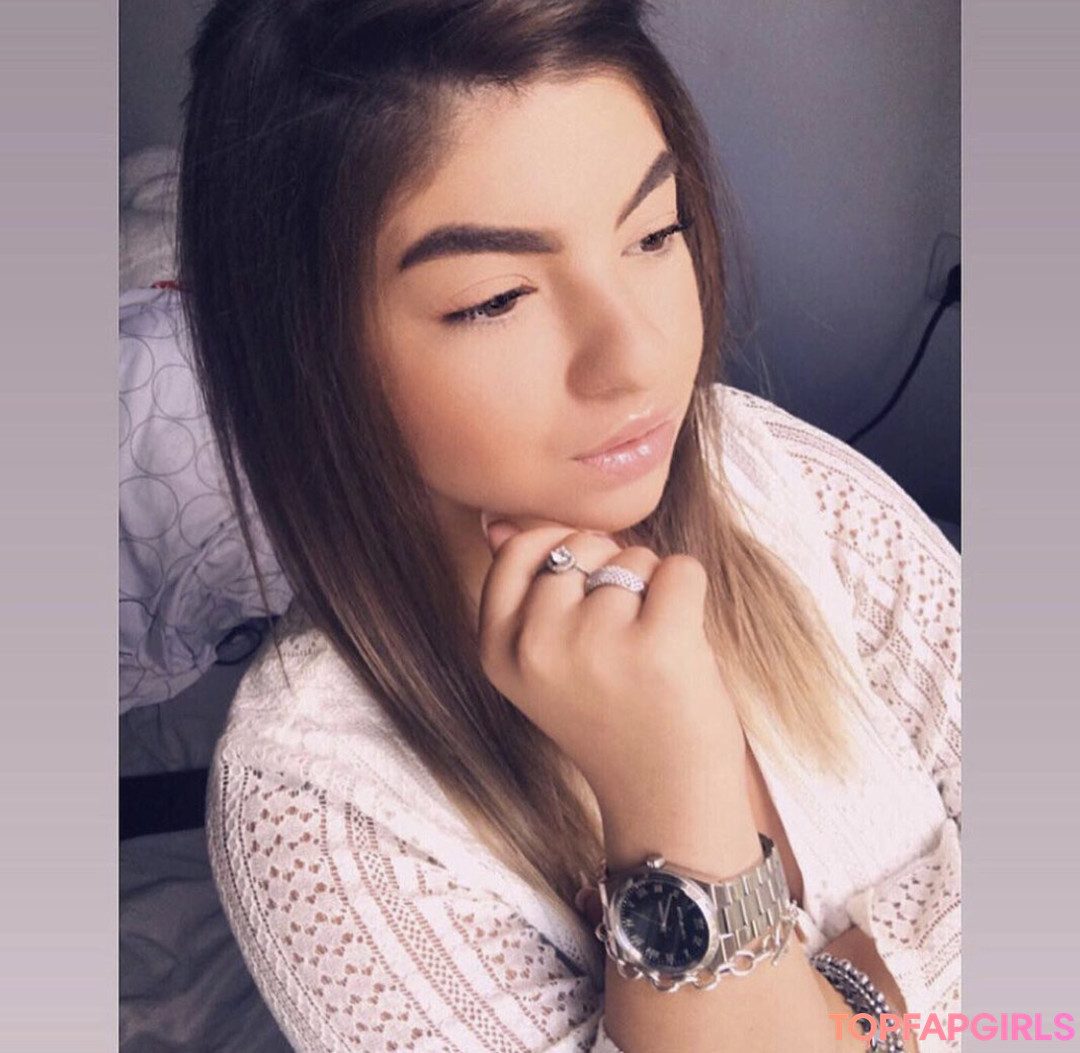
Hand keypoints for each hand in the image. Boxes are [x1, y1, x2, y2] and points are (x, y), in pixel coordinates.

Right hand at [477, 516, 748, 825]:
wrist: (663, 799)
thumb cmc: (610, 719)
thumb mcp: (543, 664)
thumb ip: (523, 593)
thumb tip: (499, 522)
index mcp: (498, 651)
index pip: (518, 554)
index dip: (562, 555)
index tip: (585, 592)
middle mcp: (537, 647)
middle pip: (581, 547)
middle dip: (611, 569)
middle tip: (622, 634)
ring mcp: (595, 645)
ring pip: (633, 557)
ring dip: (652, 589)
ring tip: (650, 648)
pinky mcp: (658, 645)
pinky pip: (680, 568)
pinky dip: (689, 593)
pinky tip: (682, 640)